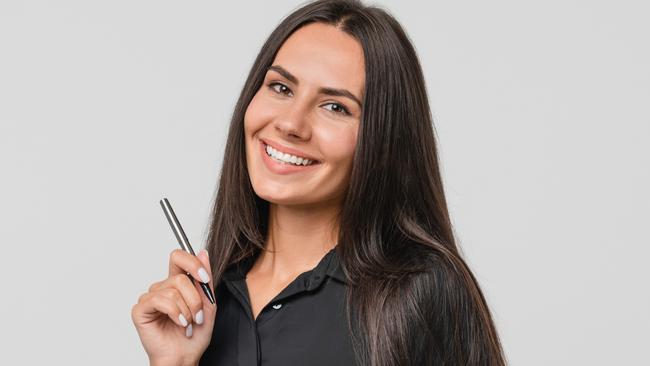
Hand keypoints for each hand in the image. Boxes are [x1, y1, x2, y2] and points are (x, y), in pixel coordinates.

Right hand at [132, 249, 216, 365]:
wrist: (185, 357)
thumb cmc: (194, 335)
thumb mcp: (208, 304)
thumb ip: (205, 279)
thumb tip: (203, 253)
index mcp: (177, 284)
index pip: (179, 258)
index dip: (193, 263)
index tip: (204, 278)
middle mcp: (162, 288)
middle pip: (180, 278)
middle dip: (195, 300)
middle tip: (197, 316)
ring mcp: (150, 298)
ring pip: (173, 291)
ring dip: (186, 310)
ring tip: (188, 324)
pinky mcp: (141, 309)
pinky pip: (160, 300)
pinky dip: (175, 313)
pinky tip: (179, 323)